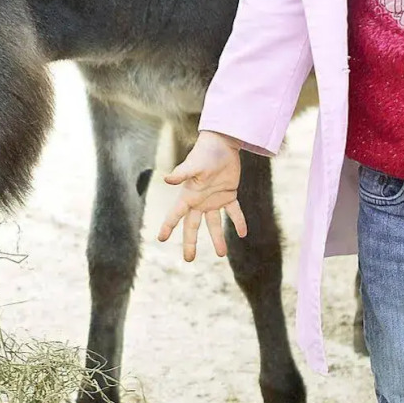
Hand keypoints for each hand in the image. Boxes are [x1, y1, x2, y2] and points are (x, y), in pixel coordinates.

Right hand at [157, 131, 246, 260]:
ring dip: (217, 238)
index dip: (168, 226)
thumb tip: (166, 179)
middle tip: (188, 259)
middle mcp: (199, 200)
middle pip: (193, 225)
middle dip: (190, 242)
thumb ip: (182, 173)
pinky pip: (234, 212)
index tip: (160, 239)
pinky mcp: (229, 194)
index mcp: (189, 195)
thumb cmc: (205, 153)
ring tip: (221, 255)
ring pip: (214, 223)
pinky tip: (242, 233)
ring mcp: (214, 199)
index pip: (176, 214)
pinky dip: (238, 222)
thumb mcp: (194, 165)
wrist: (223, 143)